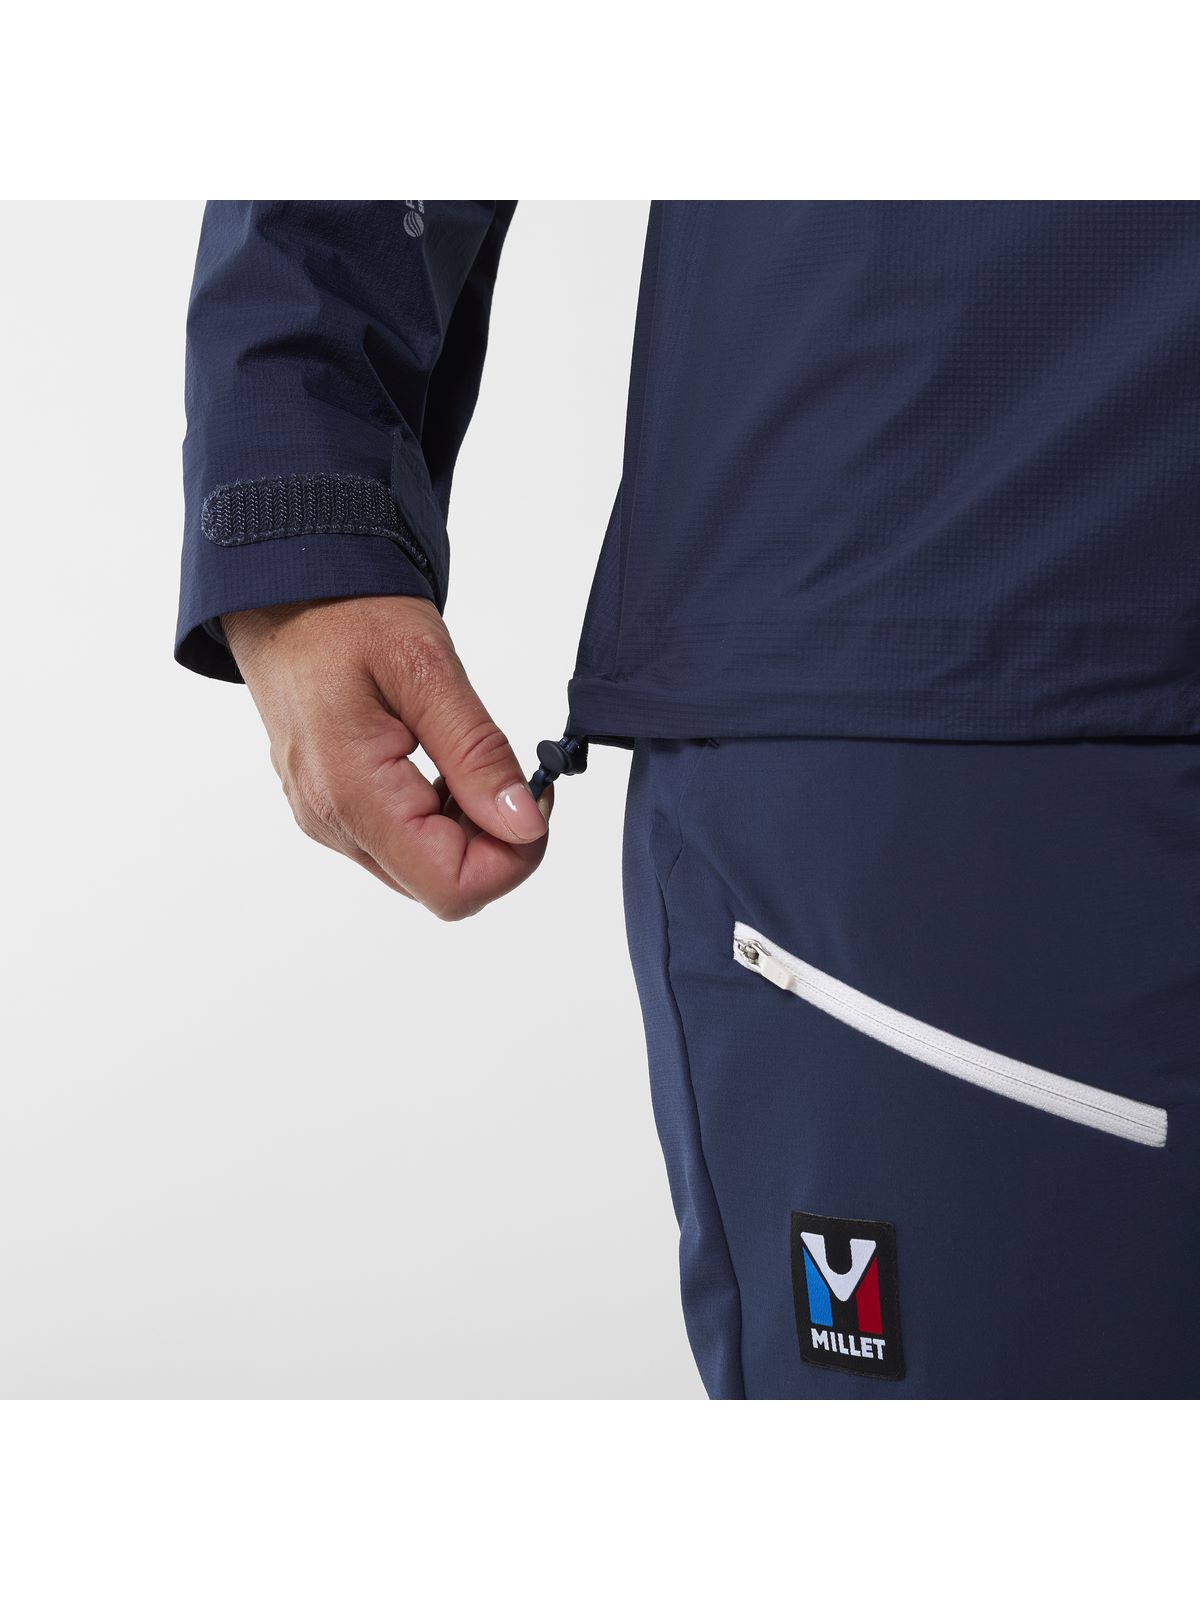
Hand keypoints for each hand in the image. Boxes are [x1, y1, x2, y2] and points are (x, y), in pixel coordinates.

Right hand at [222, 595, 550, 917]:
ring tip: (472, 760)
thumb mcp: (427, 669)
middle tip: (516, 775)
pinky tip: (444, 766)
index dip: (512, 857)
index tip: (536, 797)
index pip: (451, 887)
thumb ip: (477, 754)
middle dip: (496, 843)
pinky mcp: (331, 810)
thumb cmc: (344, 613)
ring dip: (469, 830)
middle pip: (440, 886)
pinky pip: (401, 844)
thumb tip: (524, 824)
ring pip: (423, 870)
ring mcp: (327, 821)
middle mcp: (331, 821)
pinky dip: (440, 819)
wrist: (279, 593)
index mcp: (351, 791)